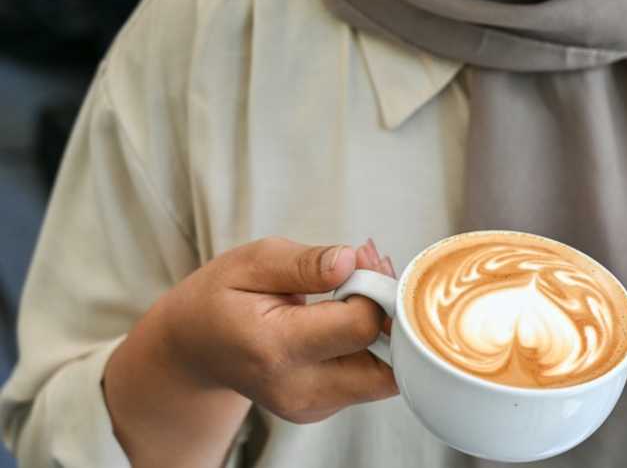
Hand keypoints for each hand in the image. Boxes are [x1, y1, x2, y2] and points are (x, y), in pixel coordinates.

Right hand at [159, 236, 398, 423]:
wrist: (192, 348)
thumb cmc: (220, 299)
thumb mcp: (252, 262)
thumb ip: (306, 262)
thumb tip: (350, 260)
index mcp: (274, 348)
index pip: (359, 326)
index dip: (374, 286)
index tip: (361, 259)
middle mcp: (296, 389)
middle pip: (386, 368)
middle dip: (392, 317)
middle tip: (373, 275)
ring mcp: (310, 406)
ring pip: (385, 376)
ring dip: (385, 331)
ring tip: (359, 289)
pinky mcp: (322, 409)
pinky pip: (369, 378)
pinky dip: (371, 345)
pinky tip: (348, 314)